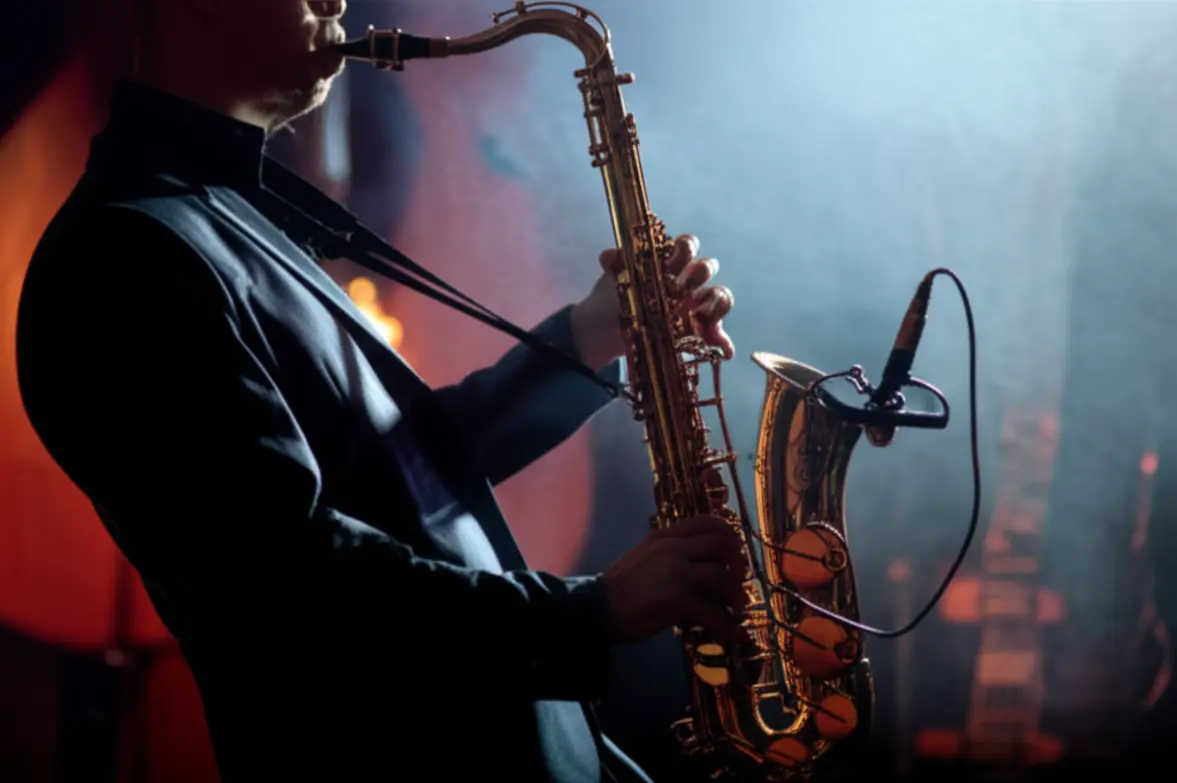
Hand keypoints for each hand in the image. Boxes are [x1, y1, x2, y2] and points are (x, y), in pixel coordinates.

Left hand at [570, 234, 735, 370]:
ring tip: (703, 319)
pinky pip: (716, 332)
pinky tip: (725, 351)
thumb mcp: (613, 281)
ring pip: (718, 296)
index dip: (686, 248)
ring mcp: (695, 305)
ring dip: (716, 304)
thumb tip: (607, 256)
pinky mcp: (697, 330)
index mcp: (669, 263)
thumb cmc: (614, 298)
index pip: (687, 246)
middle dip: (700, 275)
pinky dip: (722, 341)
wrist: (607, 330)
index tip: (676, 259)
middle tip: (685, 291)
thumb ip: (615, 266)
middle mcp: (686, 281)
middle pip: (706, 269)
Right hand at [601, 514, 749, 645]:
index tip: (736, 546)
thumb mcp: (644, 556)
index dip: (727, 532)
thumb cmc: (619, 585)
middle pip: (721, 544)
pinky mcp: (677, 599)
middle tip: (741, 579)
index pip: (705, 522)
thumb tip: (697, 565)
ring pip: (722, 576)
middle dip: (738, 562)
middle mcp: (673, 548)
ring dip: (737, 595)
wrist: (598, 606)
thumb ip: (669, 553)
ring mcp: (676, 572)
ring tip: (740, 609)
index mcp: (665, 536)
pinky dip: (729, 627)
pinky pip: (713, 613)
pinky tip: (737, 635)